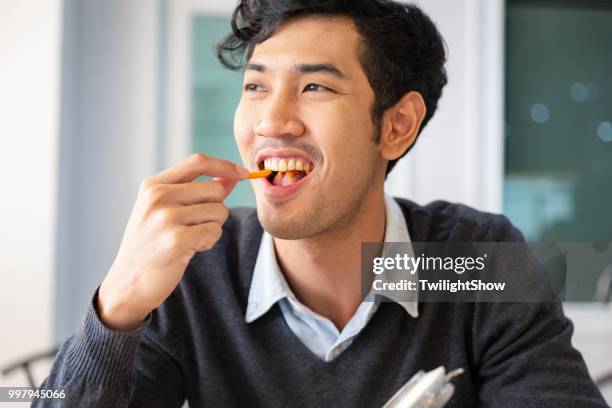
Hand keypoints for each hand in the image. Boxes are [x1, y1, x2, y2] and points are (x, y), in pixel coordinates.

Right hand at [97, 153, 248, 329]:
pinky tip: (189, 250)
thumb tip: (233, 176)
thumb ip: (199, 191)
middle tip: (195, 227)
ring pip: (219, 211)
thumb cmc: (152, 245)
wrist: (127, 284)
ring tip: (188, 240)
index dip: (225, 166)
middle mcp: (158, 197)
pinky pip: (215, 231)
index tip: (243, 173)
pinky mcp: (176, 240)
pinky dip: (208, 242)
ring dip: (212, 228)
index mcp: (154, 185)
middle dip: (216, 209)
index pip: (198, 162)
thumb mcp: (168, 211)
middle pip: (216, 189)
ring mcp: (165, 218)